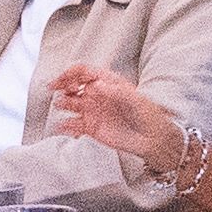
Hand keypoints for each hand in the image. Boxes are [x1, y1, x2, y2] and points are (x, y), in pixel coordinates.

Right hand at [46, 68, 188, 178]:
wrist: (152, 139)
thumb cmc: (147, 115)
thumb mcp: (135, 100)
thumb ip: (115, 92)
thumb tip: (95, 84)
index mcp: (107, 82)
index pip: (83, 72)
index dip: (70, 73)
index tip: (60, 80)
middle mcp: (96, 94)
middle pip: (72, 85)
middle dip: (62, 86)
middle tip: (59, 92)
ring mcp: (92, 110)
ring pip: (70, 103)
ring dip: (62, 103)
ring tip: (62, 106)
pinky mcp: (90, 127)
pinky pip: (72, 125)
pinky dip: (65, 125)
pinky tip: (62, 126)